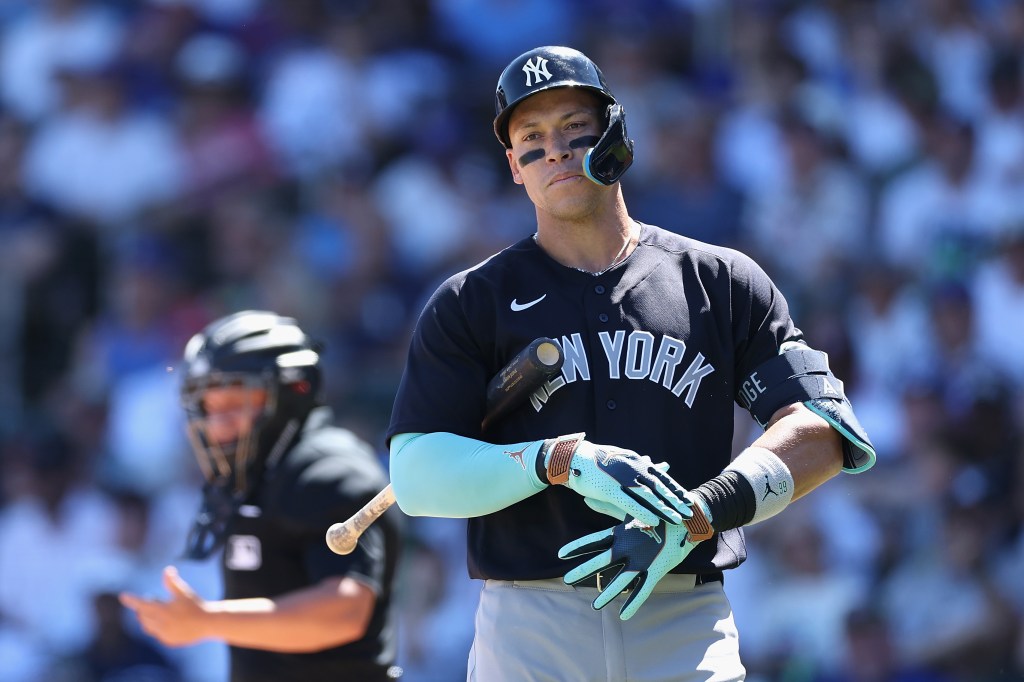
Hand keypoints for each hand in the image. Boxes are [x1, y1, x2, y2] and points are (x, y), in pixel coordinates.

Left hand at [119, 566, 209, 646]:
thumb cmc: (196, 605)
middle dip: (144, 608)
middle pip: (143, 616)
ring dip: (148, 619)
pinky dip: (157, 627)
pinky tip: (167, 622)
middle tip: (153, 601)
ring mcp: (164, 635)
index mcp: (163, 611)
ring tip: (159, 611)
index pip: (142, 604)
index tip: (123, 596)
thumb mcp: (184, 592)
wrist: (209, 623)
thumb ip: (172, 582)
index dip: (132, 600)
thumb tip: (167, 570)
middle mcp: (161, 625)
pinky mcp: (169, 641)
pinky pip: (157, 634)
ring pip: (148, 627)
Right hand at [545, 435, 690, 526]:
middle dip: (675, 500)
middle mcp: (633, 468)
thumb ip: (637, 463)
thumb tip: (654, 461)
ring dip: (664, 508)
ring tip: (677, 519)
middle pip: (659, 486)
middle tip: (690, 510)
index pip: (661, 477)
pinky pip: (630, 503)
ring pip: (649, 496)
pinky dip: (643, 513)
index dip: (676, 489)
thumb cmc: (598, 461)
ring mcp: (622, 479)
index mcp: (636, 461)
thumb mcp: (621, 459)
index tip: (689, 499)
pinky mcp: (610, 489)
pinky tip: (654, 522)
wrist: (573, 458)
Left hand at [558, 497, 708, 620]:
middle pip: (601, 561)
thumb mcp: (631, 511)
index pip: (593, 541)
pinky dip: (634, 602)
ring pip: (621, 580)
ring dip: (608, 594)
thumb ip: (608, 508)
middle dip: (583, 570)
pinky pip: (644, 589)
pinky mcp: (657, 569)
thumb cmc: (656, 513)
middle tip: (566, 580)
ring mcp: (642, 560)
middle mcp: (628, 547)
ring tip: (595, 606)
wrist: (687, 518)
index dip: (577, 548)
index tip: (560, 554)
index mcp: (621, 533)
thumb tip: (587, 499)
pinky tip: (624, 615)